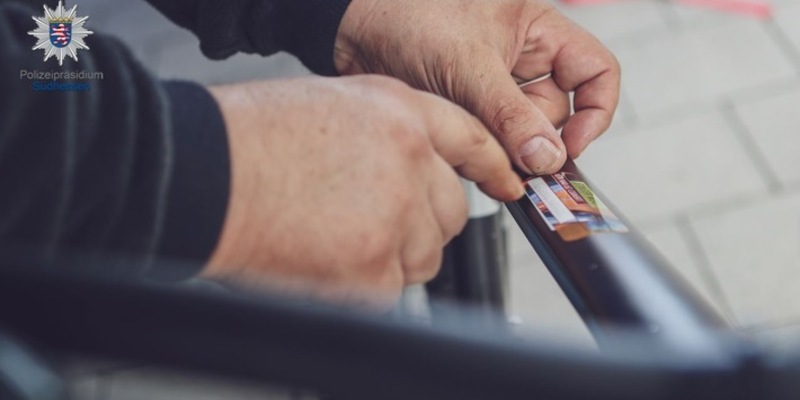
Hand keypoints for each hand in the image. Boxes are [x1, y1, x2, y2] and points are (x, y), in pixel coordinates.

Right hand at [202, 76, 521, 307]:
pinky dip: (364, 283)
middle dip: (422, 221)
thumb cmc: (249, 139)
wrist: (203, 174)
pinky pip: (392, 287)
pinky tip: (325, 257)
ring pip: (426, 253)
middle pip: (452, 209)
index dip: (491, 166)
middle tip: (377, 222)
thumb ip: (386, 137)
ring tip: (337, 236)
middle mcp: (409, 159)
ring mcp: (397, 216)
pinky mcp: (376, 269)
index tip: (507, 183)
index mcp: (399, 112)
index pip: (471, 139)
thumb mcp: (333, 107)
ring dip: (393, 254)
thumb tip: (412, 174)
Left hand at [334, 0, 620, 174]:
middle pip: (554, 114)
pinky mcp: (468, 109)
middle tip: (510, 160)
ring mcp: (493, 88)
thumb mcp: (469, 65)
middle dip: (533, 139)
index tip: (568, 148)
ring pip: (519, 134)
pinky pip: (490, 142)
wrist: (351, 28)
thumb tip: (548, 158)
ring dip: (502, 150)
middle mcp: (521, 60)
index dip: (593, 113)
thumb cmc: (409, 16)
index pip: (595, 72)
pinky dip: (481, 154)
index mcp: (538, 31)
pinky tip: (463, 151)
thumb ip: (511, 115)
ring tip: (474, 147)